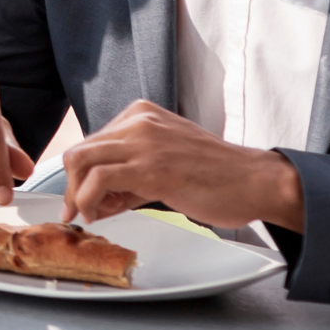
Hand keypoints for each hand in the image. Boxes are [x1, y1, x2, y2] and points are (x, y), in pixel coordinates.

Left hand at [61, 100, 304, 229]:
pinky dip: (88, 200)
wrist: (256, 182)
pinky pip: (98, 178)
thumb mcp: (165, 166)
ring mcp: (143, 140)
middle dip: (72, 186)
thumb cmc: (217, 177)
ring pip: (80, 160)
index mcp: (141, 114)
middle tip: (79, 212)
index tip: (84, 200)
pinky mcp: (150, 166)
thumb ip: (130, 178)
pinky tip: (100, 215)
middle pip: (80, 151)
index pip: (93, 144)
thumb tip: (97, 200)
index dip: (82, 175)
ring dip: (78, 194)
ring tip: (91, 215)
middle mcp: (138, 121)